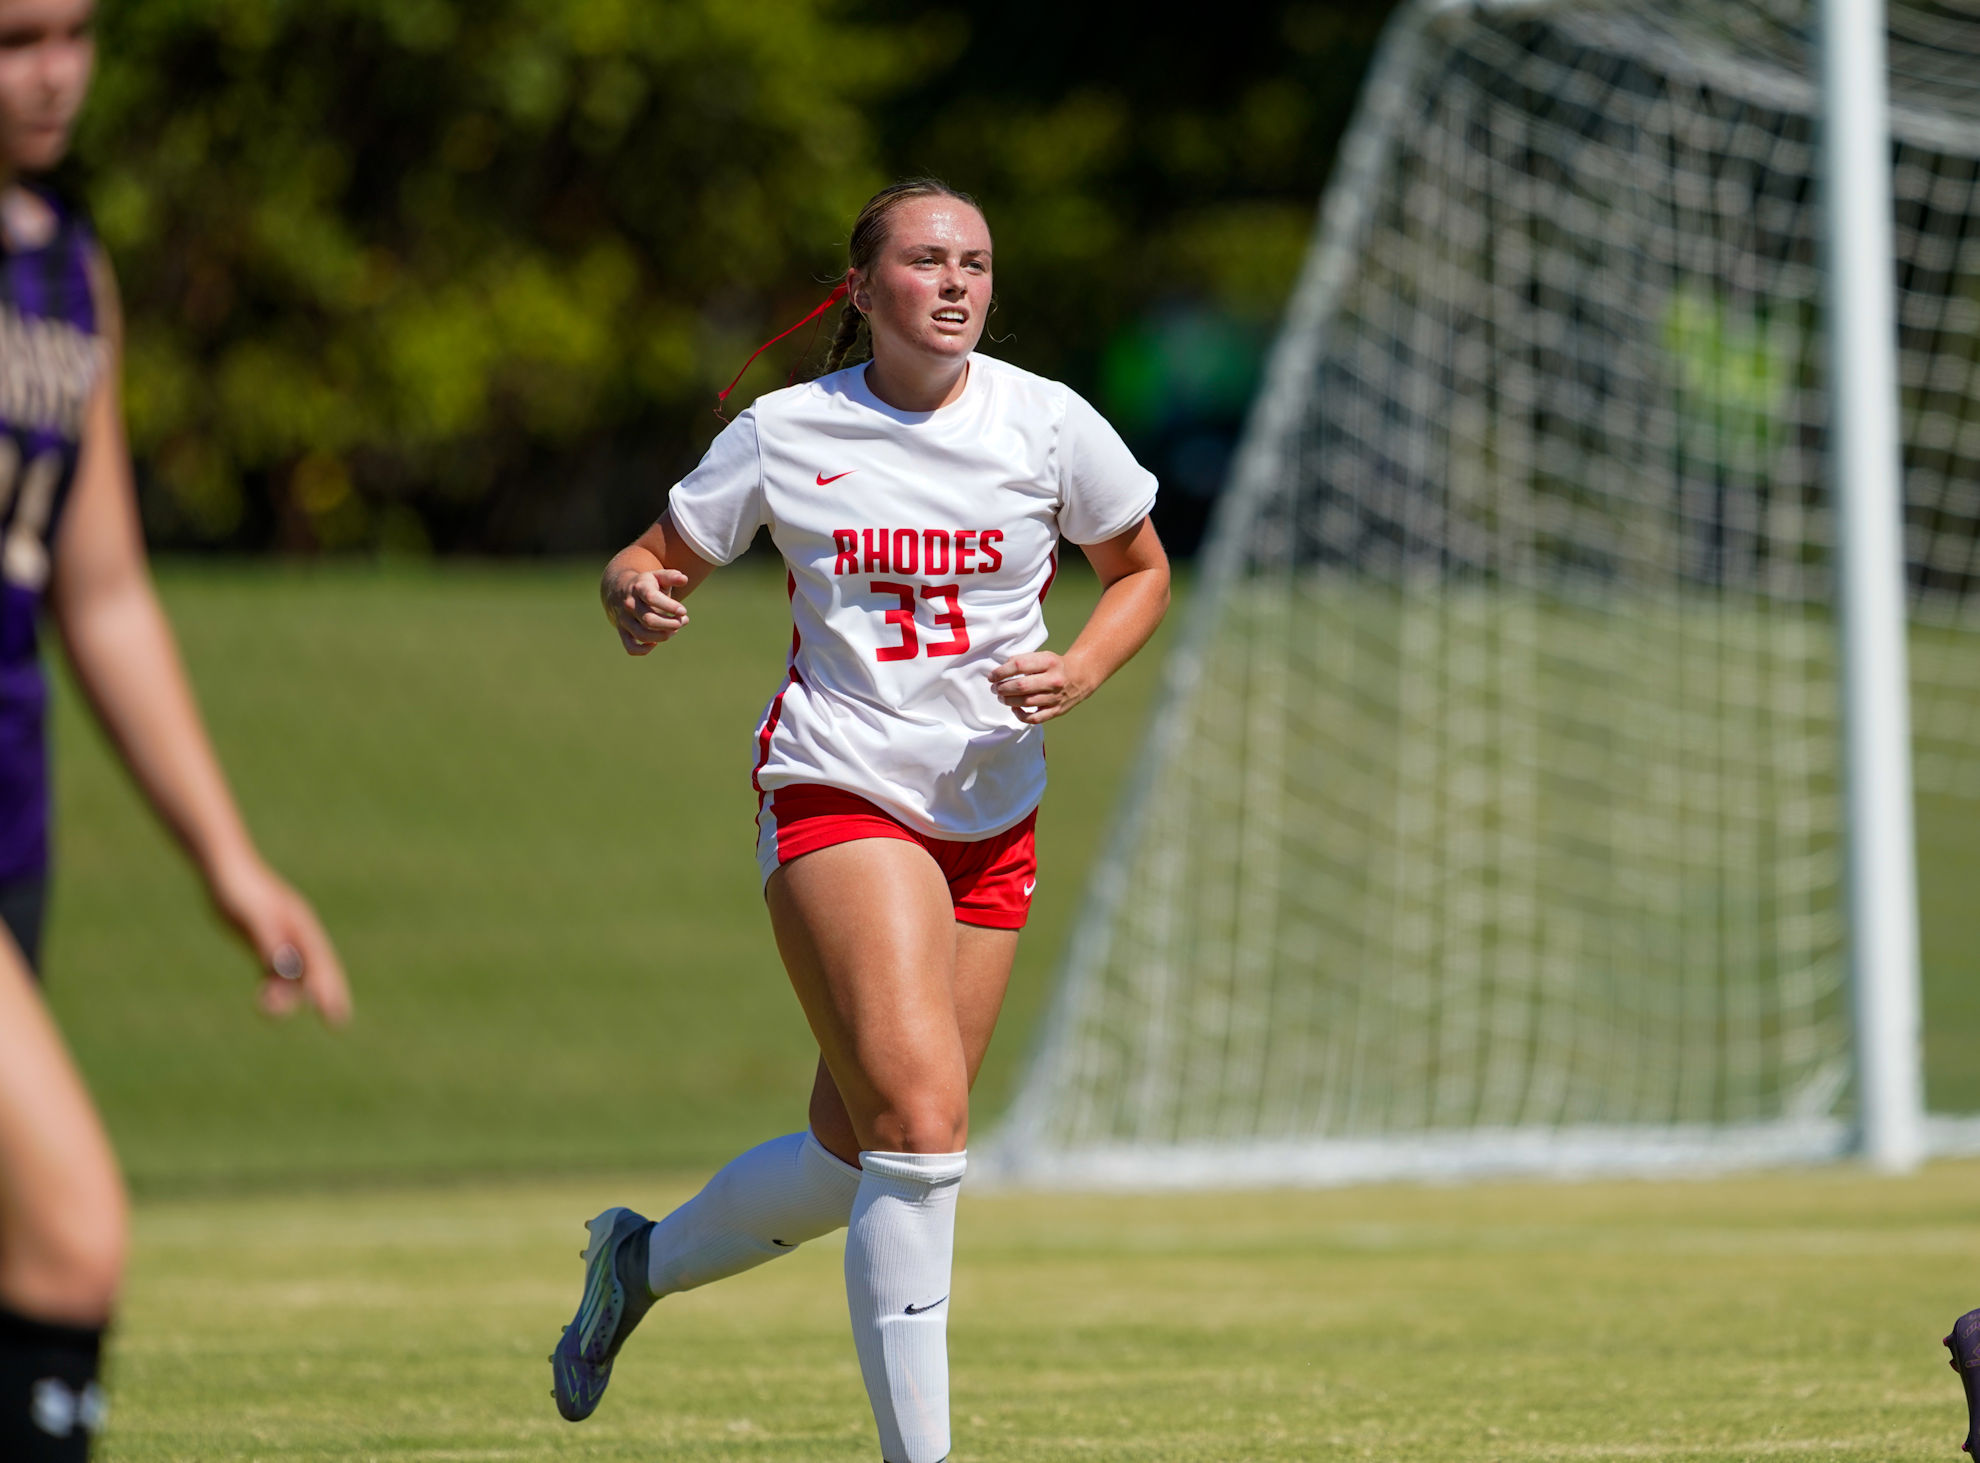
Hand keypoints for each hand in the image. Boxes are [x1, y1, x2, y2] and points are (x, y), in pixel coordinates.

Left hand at [209, 856, 351, 1026]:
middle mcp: (296, 933)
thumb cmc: (238, 889)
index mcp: (300, 925)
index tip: (335, 1013)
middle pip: (317, 970)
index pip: (320, 963)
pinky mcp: (264, 940)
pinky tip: (266, 999)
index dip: (329, 988)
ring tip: (266, 1010)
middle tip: (337, 1022)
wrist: (223, 866)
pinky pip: (276, 969)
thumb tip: (284, 967)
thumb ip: (269, 939)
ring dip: (288, 994)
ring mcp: (282, 936)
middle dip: (327, 994)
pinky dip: (275, 985)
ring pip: (294, 973)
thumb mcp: (252, 915)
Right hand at [602, 566, 689, 654]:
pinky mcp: (622, 631)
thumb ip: (671, 576)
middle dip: (670, 624)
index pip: (652, 598)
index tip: (683, 611)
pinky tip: (655, 643)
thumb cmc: (646, 584)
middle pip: (649, 620)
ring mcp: (624, 619)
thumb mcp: (658, 576)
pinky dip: (643, 650)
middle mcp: (629, 605)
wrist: (619, 590)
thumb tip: (684, 579)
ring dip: (662, 636)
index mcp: (639, 588)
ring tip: (675, 630)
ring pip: (642, 634)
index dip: (669, 606)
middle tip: (683, 621)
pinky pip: (630, 647)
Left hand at [988, 651, 1092, 724]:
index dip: (1001, 672)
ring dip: (1008, 701)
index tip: (992, 676)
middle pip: (1021, 686)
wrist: (1080, 677)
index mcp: (1049, 662)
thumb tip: (1000, 672)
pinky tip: (1015, 709)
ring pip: (1026, 702)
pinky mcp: (1056, 710)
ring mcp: (1056, 697)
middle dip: (1003, 688)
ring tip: (1001, 697)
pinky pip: (1035, 719)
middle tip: (995, 688)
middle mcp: (1054, 679)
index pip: (1019, 665)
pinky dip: (1021, 715)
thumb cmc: (1054, 666)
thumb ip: (1022, 661)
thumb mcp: (1042, 656)